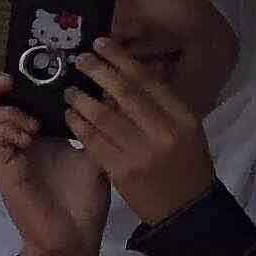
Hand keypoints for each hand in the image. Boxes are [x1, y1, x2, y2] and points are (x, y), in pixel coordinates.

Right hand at [0, 76, 112, 255]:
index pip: (22, 97)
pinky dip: (7, 128)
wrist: (74, 238)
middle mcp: (20, 138)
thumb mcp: (95, 156)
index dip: (23, 79)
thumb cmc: (83, 200)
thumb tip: (110, 94)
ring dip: (7, 111)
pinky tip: (29, 137)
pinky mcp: (2, 167)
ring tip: (32, 122)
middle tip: (10, 79)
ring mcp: (8, 152)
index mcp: (41, 133)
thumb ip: (96, 128)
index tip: (39, 68)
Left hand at [63, 39, 219, 225]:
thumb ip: (163, 102)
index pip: (148, 81)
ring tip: (69, 90)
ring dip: (81, 98)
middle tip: (79, 60)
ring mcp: (141, 153)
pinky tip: (70, 116)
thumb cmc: (185, 165)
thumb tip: (137, 65)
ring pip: (103, 116)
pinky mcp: (121, 171)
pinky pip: (92, 141)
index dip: (122, 59)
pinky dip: (78, 124)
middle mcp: (164, 133)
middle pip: (125, 92)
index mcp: (183, 119)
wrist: (186, 211)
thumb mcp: (185, 130)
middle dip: (97, 71)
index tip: (101, 44)